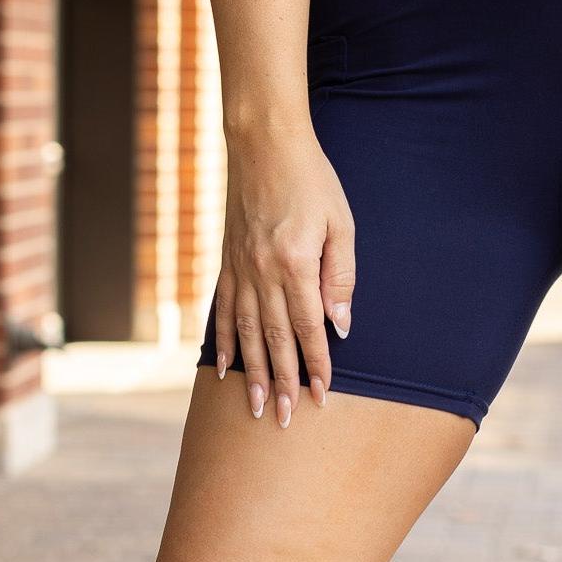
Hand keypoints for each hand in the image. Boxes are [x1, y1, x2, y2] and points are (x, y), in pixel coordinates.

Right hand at [213, 128, 355, 426]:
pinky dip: (222, 342)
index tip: (322, 395)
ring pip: (244, 333)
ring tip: (256, 407)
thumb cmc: (311, 180)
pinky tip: (224, 368)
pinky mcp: (226, 262)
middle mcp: (262, 272)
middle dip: (284, 383)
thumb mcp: (340, 224)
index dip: (317, 364)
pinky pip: (221, 310)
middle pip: (274, 339)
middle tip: (287, 420)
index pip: (308, 327)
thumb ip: (340, 275)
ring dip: (252, 374)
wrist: (263, 142)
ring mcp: (239, 269)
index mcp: (295, 264)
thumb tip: (340, 324)